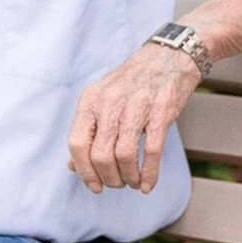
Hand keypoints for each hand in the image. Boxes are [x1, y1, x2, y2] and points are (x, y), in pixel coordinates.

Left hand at [68, 43, 201, 193]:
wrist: (168, 57)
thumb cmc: (133, 83)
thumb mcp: (104, 100)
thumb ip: (89, 131)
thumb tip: (73, 166)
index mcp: (91, 100)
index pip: (77, 143)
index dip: (84, 171)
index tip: (95, 186)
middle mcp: (110, 102)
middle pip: (100, 154)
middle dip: (109, 178)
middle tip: (118, 184)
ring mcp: (137, 105)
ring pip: (124, 155)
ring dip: (129, 177)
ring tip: (133, 182)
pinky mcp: (161, 111)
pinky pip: (152, 151)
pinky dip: (150, 174)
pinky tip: (149, 183)